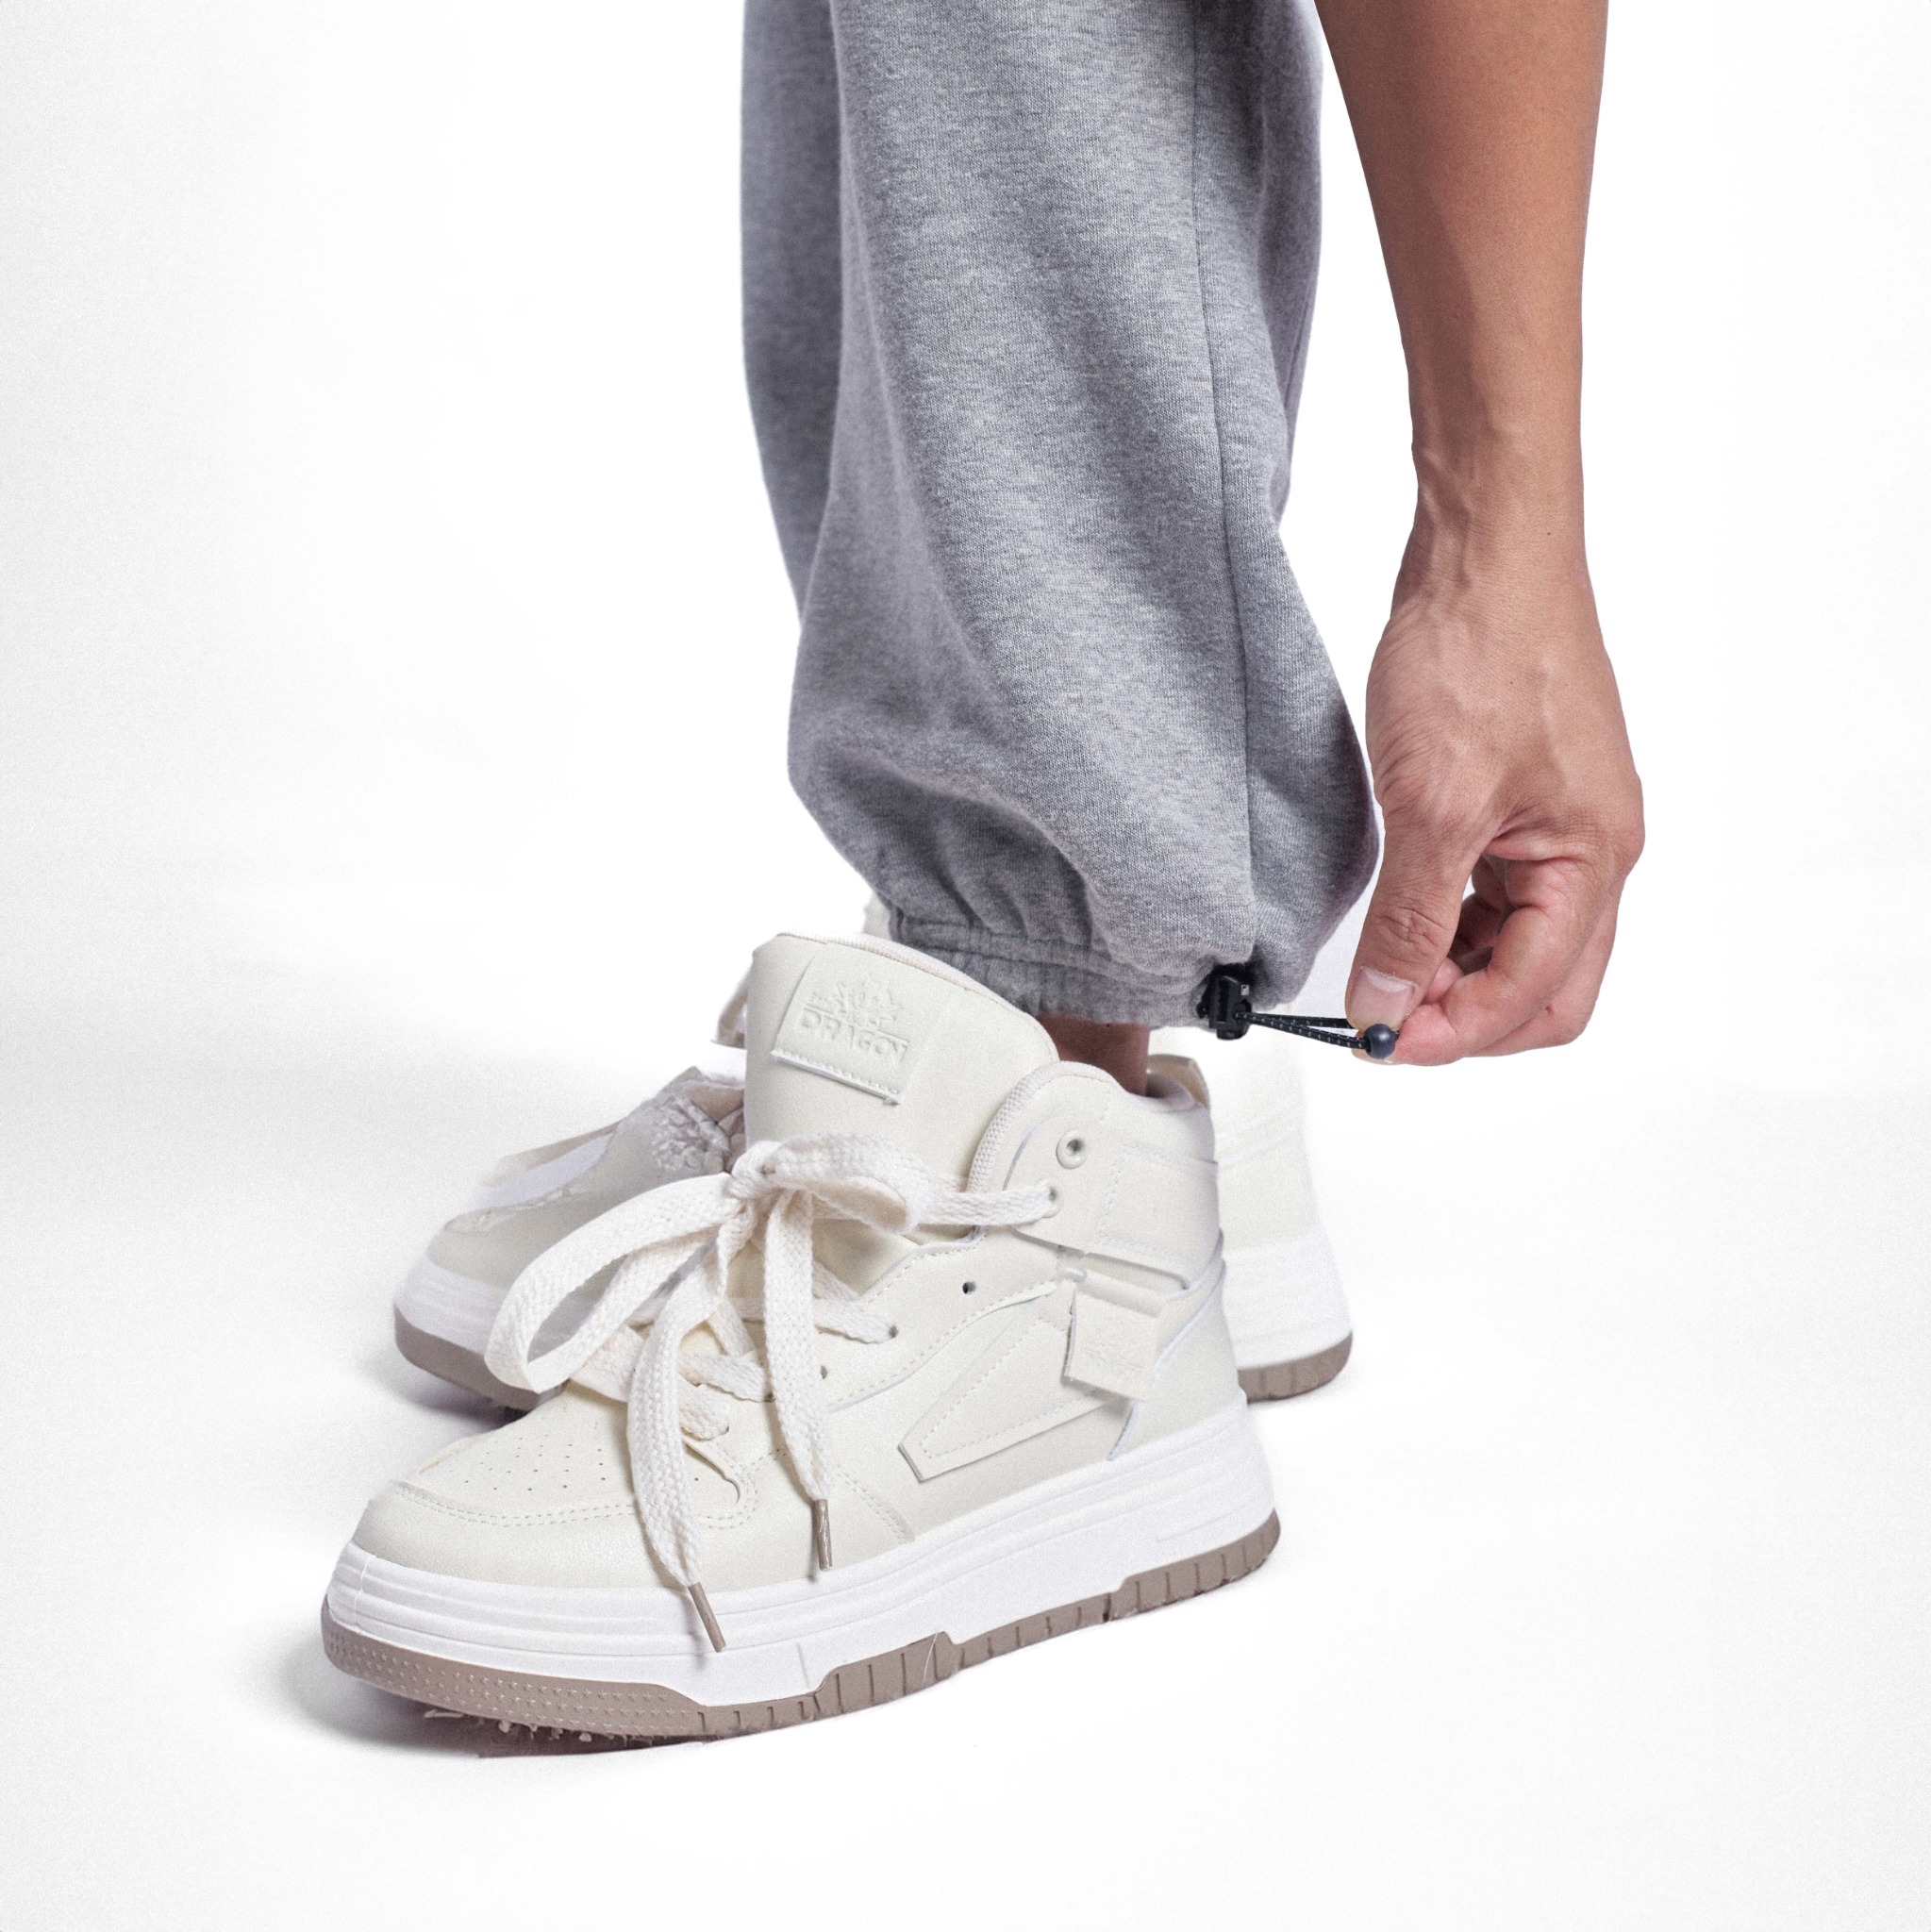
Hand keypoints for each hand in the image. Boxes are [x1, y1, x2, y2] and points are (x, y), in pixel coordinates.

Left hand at [1345, 498, 1643, 1063]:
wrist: (1484, 550)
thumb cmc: (1482, 652)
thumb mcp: (1432, 805)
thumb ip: (1410, 920)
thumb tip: (1388, 1006)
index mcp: (1595, 861)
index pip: (1534, 996)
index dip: (1453, 1033)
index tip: (1377, 1038)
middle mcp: (1593, 852)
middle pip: (1542, 987)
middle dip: (1466, 1017)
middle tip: (1384, 1018)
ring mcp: (1559, 826)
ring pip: (1515, 943)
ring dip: (1453, 970)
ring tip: (1380, 969)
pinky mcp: (1524, 799)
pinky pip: (1495, 892)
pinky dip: (1449, 920)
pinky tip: (1399, 918)